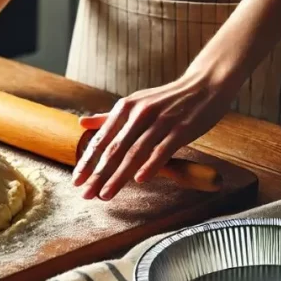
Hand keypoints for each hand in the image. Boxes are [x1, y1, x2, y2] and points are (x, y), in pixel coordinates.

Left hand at [72, 70, 238, 199]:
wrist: (204, 86)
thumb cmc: (166, 99)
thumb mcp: (135, 103)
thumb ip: (109, 116)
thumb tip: (82, 123)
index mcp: (125, 107)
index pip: (102, 139)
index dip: (88, 161)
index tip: (76, 180)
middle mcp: (139, 114)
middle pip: (115, 149)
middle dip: (98, 174)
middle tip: (85, 194)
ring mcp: (161, 122)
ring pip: (135, 153)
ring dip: (118, 176)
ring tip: (105, 194)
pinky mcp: (181, 129)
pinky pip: (163, 150)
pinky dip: (150, 165)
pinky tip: (139, 180)